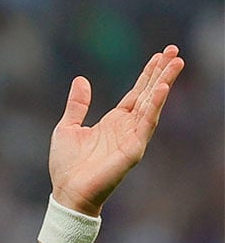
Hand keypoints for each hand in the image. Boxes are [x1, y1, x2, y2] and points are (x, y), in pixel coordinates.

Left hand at [49, 44, 183, 215]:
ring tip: (175, 63)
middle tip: (175, 51)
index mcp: (113, 122)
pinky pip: (146, 124)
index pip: (136, 93)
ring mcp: (132, 137)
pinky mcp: (133, 149)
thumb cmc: (67, 165)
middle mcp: (126, 127)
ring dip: (164, 83)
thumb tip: (81, 79)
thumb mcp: (67, 127)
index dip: (147, 74)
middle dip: (162, 73)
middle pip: (148, 94)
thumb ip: (77, 105)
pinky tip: (161, 89)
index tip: (160, 55)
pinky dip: (154, 106)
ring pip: (152, 104)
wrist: (68, 192)